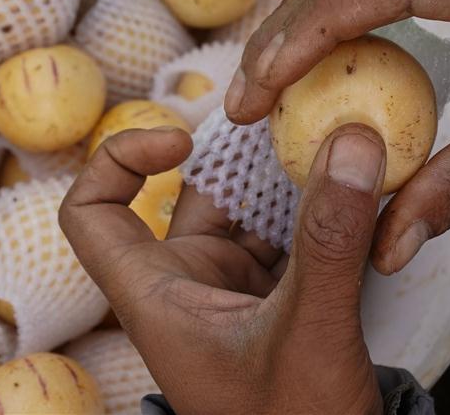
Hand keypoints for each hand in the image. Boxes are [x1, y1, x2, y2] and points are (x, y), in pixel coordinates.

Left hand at [59, 125, 387, 414]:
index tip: (181, 141)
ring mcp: (234, 293)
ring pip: (249, 212)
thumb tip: (352, 142)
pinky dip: (317, 212)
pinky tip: (356, 190)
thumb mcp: (310, 330)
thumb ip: (329, 239)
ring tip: (336, 143)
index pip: (93, 215)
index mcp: (159, 297)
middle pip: (191, 195)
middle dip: (239, 156)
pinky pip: (290, 237)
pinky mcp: (277, 300)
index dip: (119, 160)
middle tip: (293, 118)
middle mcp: (189, 286)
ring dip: (288, 179)